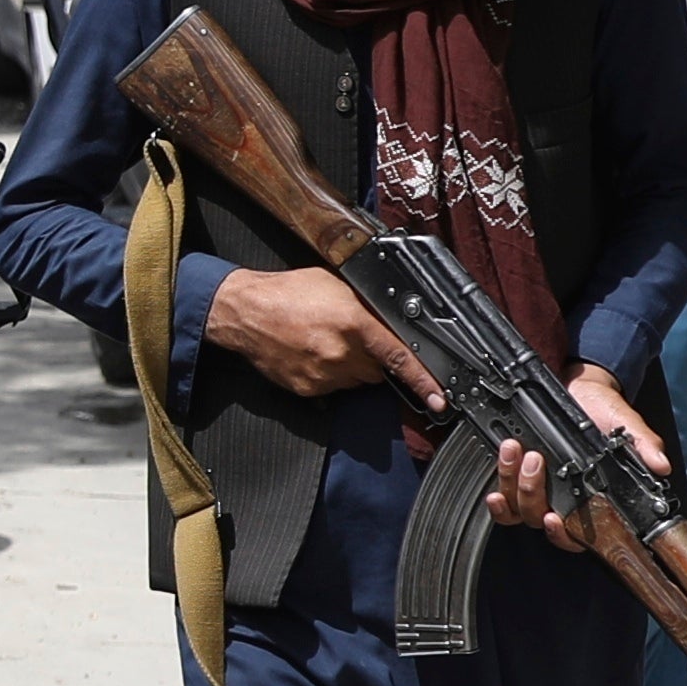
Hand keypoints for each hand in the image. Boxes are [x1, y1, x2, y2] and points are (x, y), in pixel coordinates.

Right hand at [204, 263, 423, 401]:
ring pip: (357, 380)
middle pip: (377, 370)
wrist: (246, 312)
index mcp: (354, 322)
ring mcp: (324, 375)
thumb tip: (395, 322)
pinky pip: (333, 388)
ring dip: (350, 366)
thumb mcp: (337, 286)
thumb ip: (368, 307)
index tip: (440, 399)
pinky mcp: (308, 388)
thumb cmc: (289, 293)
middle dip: (372, 357)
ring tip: (325, 342)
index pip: (399, 356)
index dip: (424, 380)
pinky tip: (311, 354)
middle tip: (350, 337)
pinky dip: (329, 375)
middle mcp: (341, 352)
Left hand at [484, 365, 669, 546]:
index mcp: (592, 499)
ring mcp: (538, 490)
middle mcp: (563, 501)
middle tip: (536, 461)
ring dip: (513, 484)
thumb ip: (643, 445)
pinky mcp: (517, 477)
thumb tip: (661, 465)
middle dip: (532, 494)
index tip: (555, 519)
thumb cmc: (603, 412)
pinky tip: (494, 487)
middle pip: (540, 519)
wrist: (579, 389)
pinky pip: (504, 500)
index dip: (564, 535)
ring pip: (519, 509)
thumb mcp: (626, 425)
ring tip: (516, 452)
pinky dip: (498, 494)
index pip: (578, 535)